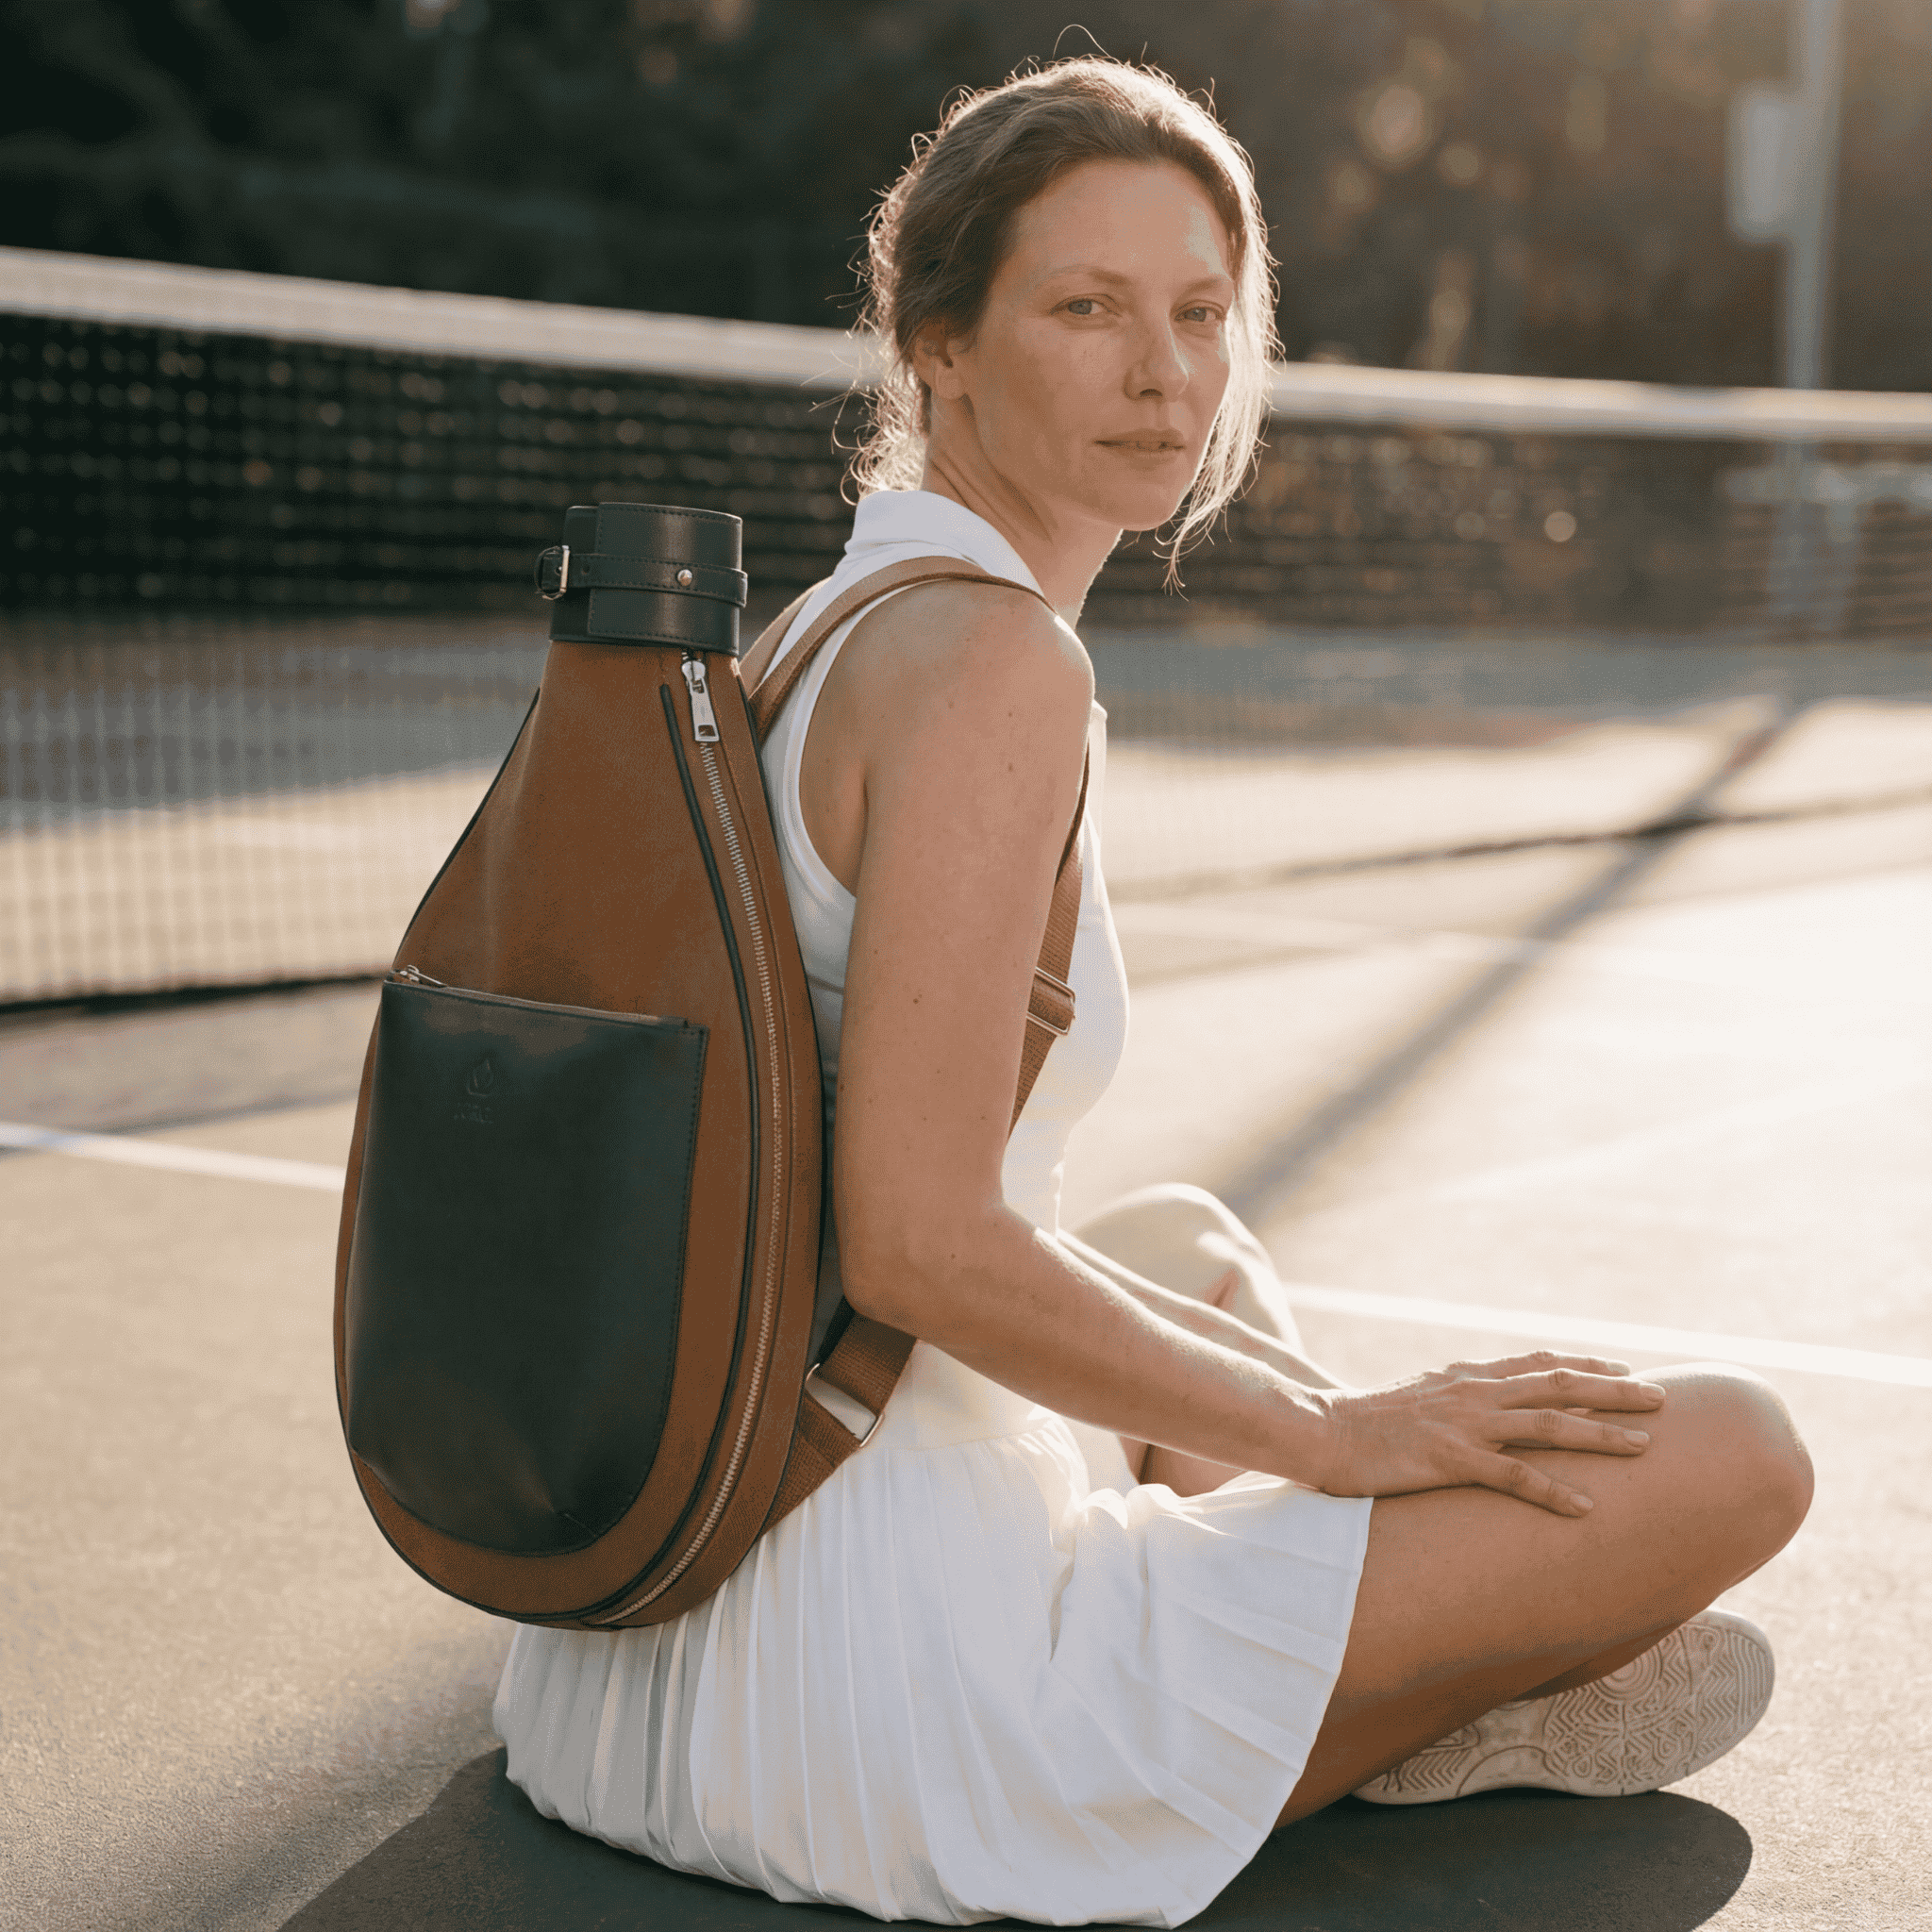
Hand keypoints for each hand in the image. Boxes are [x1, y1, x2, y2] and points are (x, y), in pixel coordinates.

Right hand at [1310, 1352, 1666, 1517]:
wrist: (1320, 1431)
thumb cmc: (1364, 1421)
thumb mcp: (1417, 1395)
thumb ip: (1454, 1395)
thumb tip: (1479, 1403)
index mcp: (1466, 1375)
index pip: (1539, 1363)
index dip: (1586, 1365)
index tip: (1625, 1369)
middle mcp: (1473, 1392)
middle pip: (1559, 1385)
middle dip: (1615, 1391)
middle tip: (1661, 1399)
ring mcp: (1464, 1424)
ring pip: (1549, 1425)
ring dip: (1602, 1435)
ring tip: (1647, 1448)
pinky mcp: (1450, 1459)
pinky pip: (1514, 1476)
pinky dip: (1554, 1491)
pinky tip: (1586, 1508)